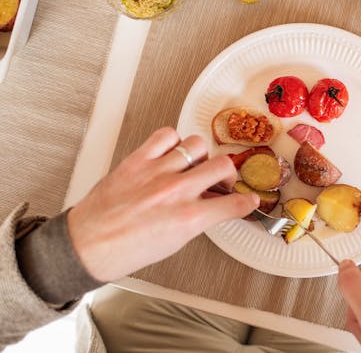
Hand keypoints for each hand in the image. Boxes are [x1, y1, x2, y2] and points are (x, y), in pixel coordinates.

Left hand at [67, 127, 258, 281]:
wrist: (88, 246)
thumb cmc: (126, 250)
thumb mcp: (174, 242)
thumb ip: (198, 219)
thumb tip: (214, 205)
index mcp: (187, 218)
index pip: (233, 204)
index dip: (246, 202)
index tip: (248, 200)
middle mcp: (175, 192)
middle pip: (222, 165)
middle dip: (228, 174)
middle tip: (221, 180)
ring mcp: (156, 172)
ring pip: (197, 145)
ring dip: (200, 156)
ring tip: (193, 165)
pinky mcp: (137, 160)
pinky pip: (166, 135)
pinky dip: (173, 141)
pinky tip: (171, 153)